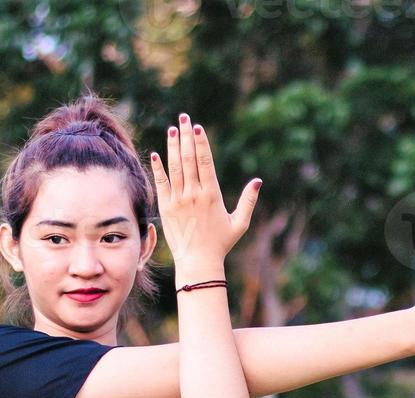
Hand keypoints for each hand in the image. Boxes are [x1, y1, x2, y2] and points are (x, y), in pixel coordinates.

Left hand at [148, 112, 260, 274]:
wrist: (198, 262)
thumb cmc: (221, 244)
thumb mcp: (240, 223)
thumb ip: (248, 201)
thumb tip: (257, 181)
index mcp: (211, 195)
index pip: (204, 162)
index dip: (200, 142)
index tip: (198, 127)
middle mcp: (193, 194)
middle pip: (188, 158)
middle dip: (186, 136)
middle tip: (184, 118)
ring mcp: (178, 200)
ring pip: (174, 167)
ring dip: (173, 146)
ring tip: (173, 129)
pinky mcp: (166, 208)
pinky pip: (161, 183)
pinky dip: (158, 168)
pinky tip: (156, 154)